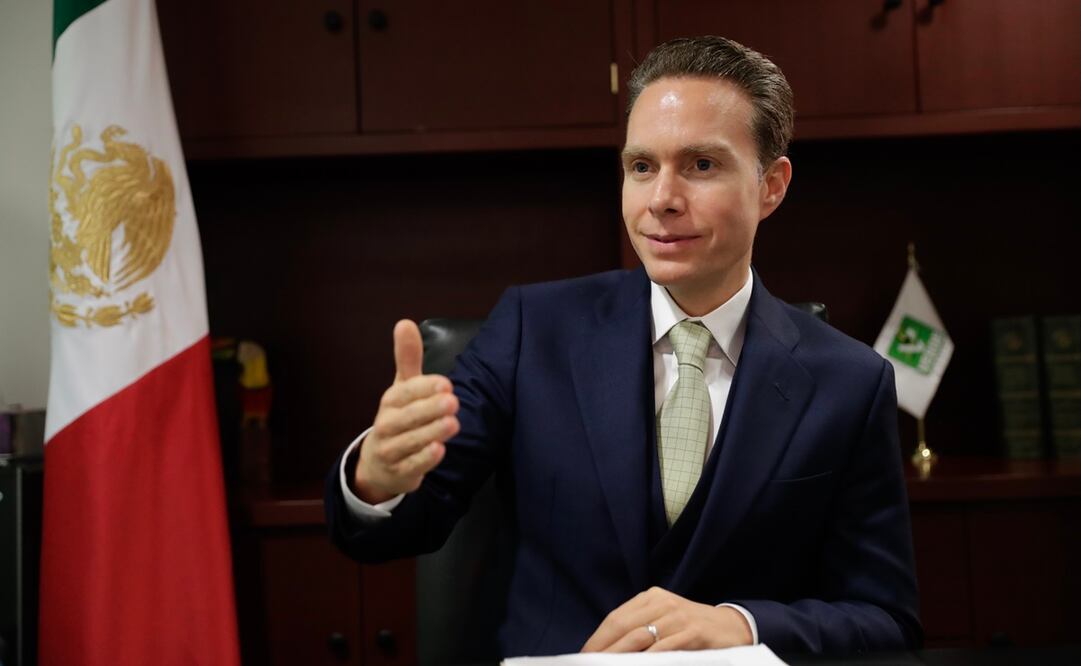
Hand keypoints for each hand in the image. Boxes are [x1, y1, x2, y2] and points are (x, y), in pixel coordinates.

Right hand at [353, 319, 459, 503]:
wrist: (378, 462)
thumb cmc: (398, 418)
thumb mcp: (403, 388)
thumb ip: (408, 358)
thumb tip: (405, 322)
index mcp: (391, 401)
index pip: (406, 392)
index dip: (424, 388)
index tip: (446, 384)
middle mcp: (387, 424)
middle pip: (407, 417)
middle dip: (429, 409)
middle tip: (453, 401)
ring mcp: (391, 450)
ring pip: (410, 441)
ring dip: (431, 432)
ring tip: (452, 424)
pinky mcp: (399, 472)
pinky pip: (411, 466)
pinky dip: (424, 459)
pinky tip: (439, 450)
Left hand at [581, 587, 751, 652]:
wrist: (732, 627)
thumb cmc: (691, 627)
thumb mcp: (664, 620)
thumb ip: (640, 629)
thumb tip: (608, 649)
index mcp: (651, 597)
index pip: (616, 618)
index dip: (597, 639)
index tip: (584, 656)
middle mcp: (662, 602)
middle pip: (623, 627)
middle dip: (603, 650)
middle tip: (590, 665)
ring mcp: (677, 616)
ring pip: (639, 638)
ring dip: (619, 657)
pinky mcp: (693, 632)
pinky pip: (663, 648)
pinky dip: (647, 660)